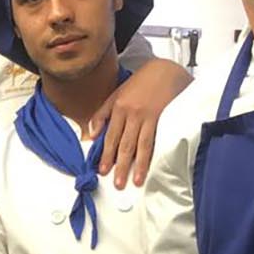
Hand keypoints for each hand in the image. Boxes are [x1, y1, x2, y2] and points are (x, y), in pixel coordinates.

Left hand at [87, 58, 189, 187]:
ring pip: (141, 144)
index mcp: (118, 108)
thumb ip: (102, 114)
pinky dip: (153, 153)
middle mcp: (132, 113)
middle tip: (117, 183)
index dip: (106, 154)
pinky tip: (152, 165)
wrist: (164, 70)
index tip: (102, 170)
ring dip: (139, 164)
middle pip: (124, 144)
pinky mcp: (162, 117)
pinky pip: (157, 139)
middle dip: (120, 165)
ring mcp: (148, 116)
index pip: (110, 136)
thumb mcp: (116, 94)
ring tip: (136, 180)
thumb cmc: (139, 84)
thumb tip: (90, 134)